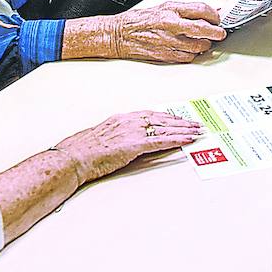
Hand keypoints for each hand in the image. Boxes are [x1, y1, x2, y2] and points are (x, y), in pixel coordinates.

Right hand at [55, 110, 202, 185]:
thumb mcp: (101, 138)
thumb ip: (116, 137)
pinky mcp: (135, 144)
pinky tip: (187, 140)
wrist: (74, 157)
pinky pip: (161, 140)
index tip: (178, 119)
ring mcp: (133, 131)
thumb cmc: (82, 151)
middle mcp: (129, 121)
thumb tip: (122, 144)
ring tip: (197, 131)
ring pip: (165, 128)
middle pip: (161, 118)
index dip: (166, 117)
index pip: (150, 115)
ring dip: (184, 129)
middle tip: (195, 124)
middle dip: (180, 122)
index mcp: (121, 119)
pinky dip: (177, 139)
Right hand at [109, 1, 225, 61]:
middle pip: (202, 29)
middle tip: (220, 33)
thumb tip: (206, 12)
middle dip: (216, 32)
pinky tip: (192, 50)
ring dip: (205, 44)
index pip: (201, 10)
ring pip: (197, 46)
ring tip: (206, 41)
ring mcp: (168, 42)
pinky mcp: (165, 55)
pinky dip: (193, 54)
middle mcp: (171, 25)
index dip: (214, 14)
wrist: (121, 34)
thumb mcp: (164, 6)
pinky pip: (187, 57)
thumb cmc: (140, 20)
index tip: (217, 18)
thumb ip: (186, 9)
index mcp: (171, 10)